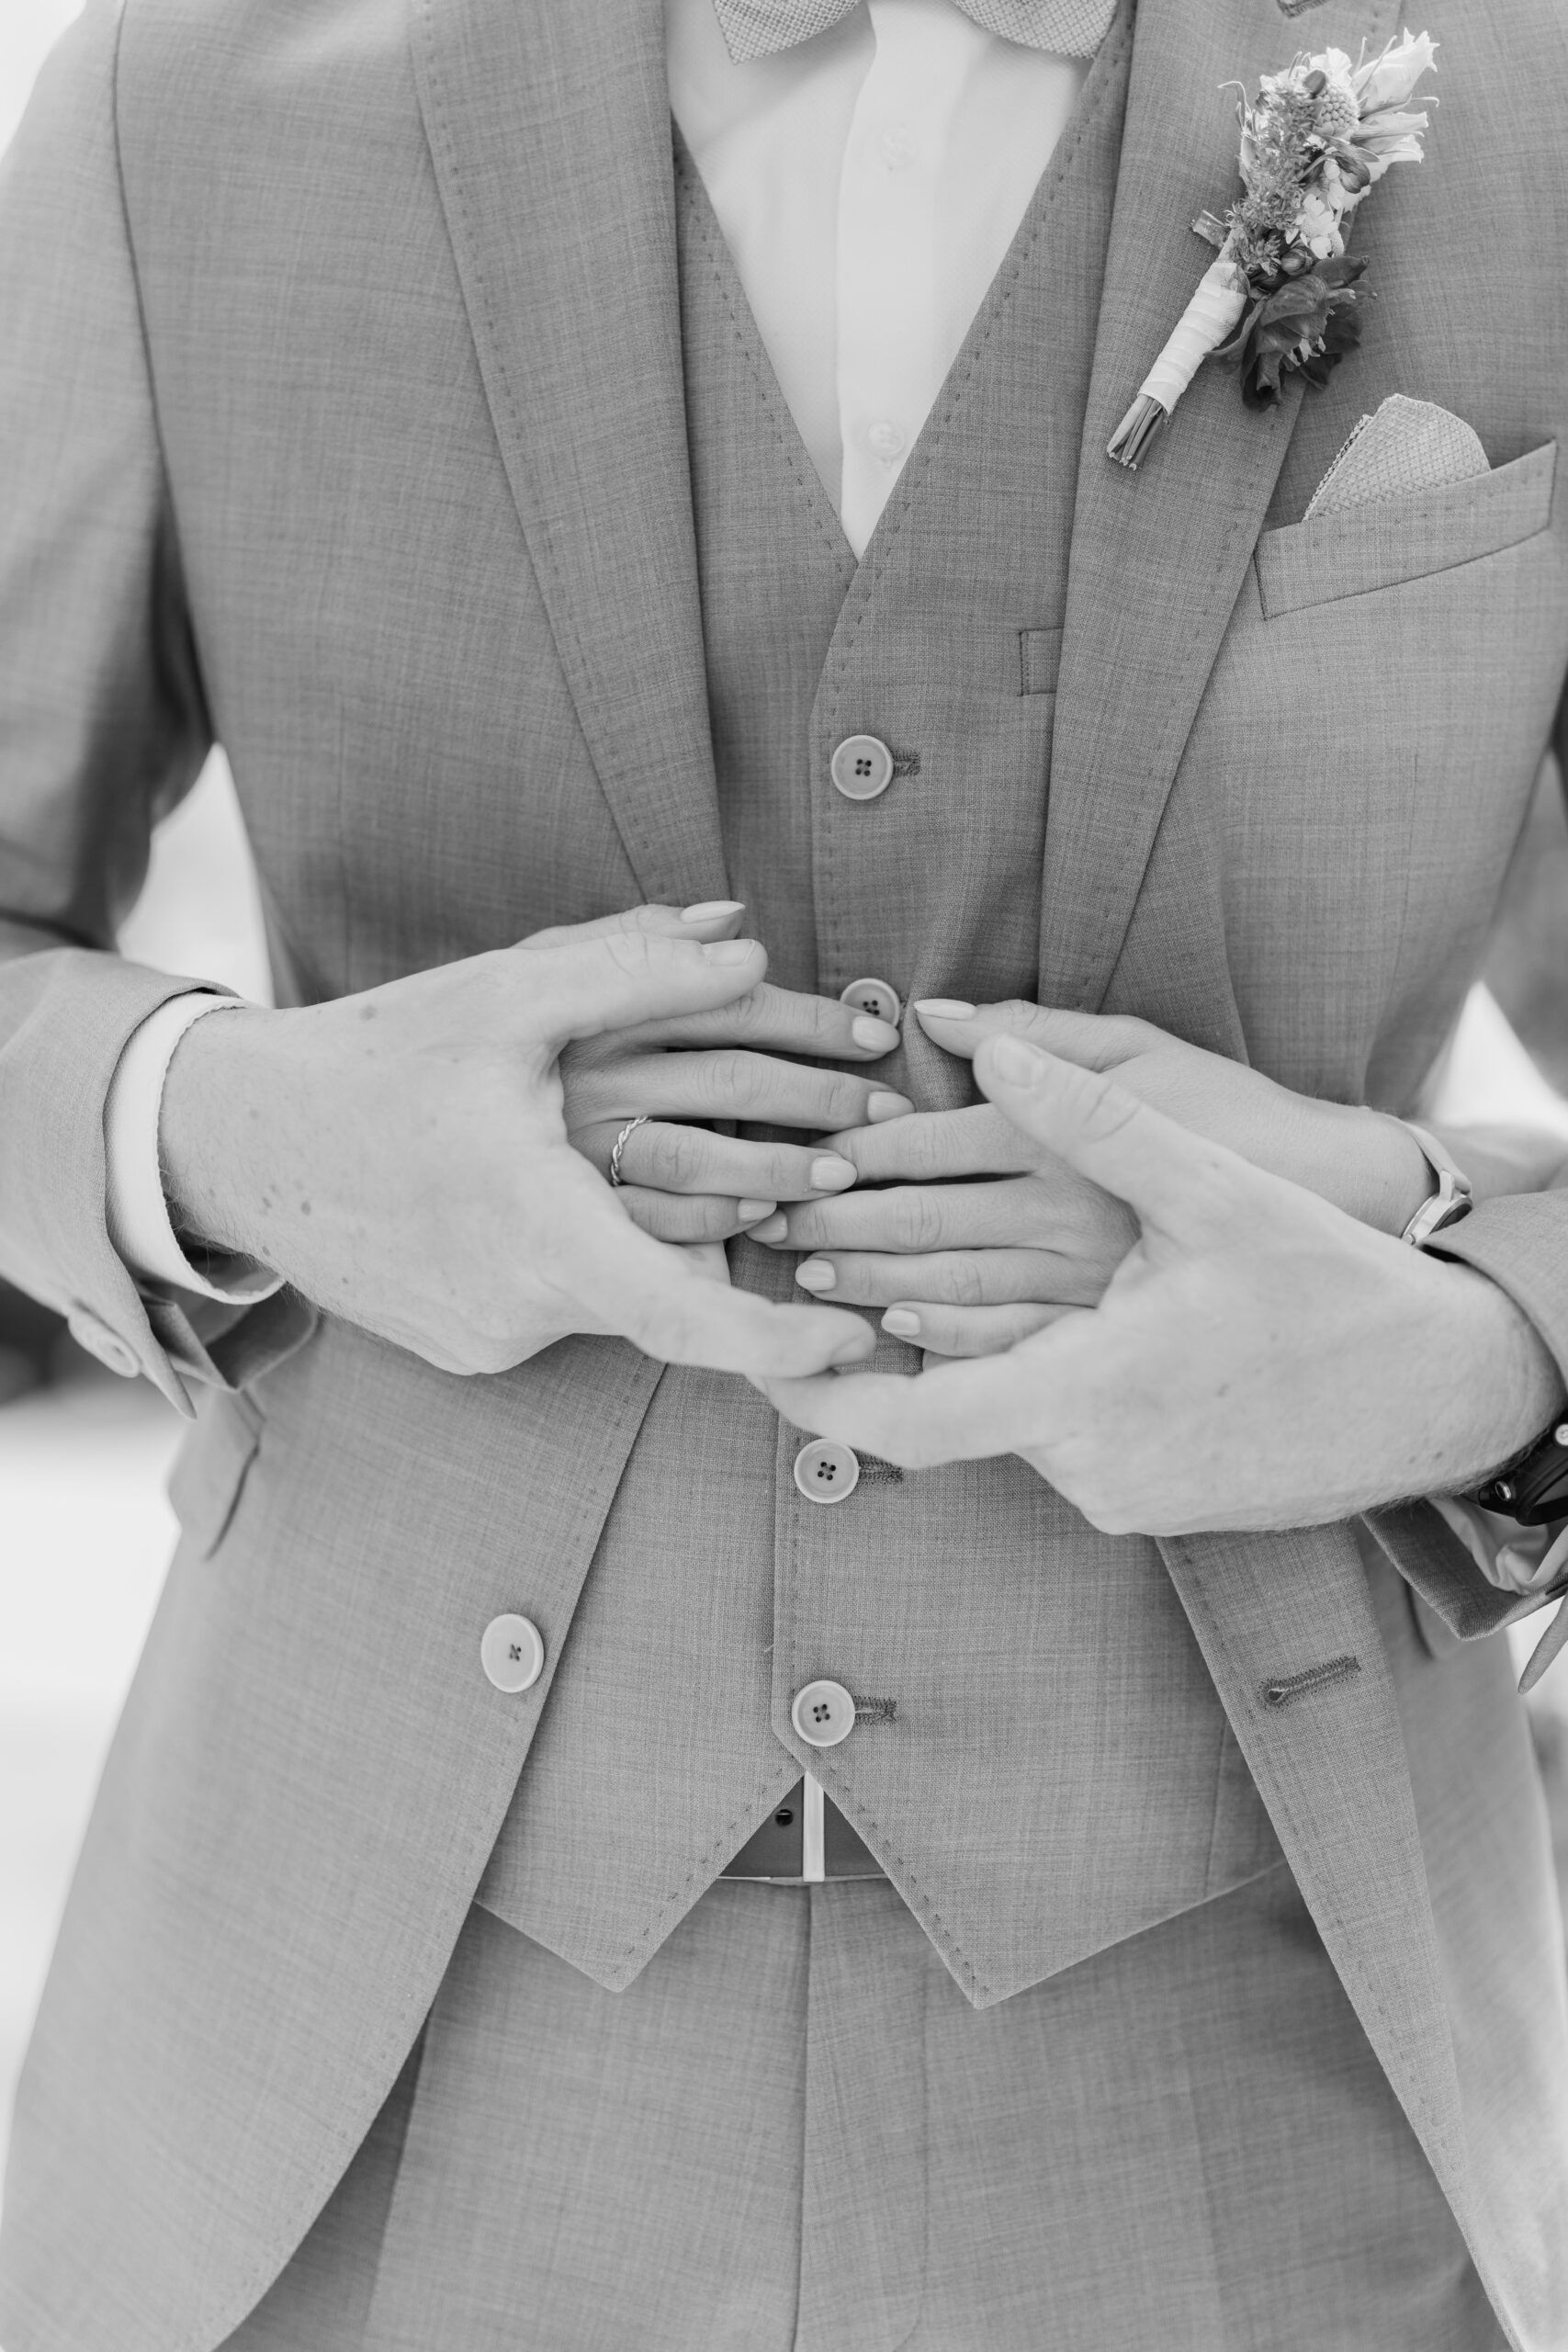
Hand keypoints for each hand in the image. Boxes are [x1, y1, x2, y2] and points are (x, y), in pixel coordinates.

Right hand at [158, 911, 878, 1380]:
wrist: (245, 1141)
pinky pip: (577, 1305)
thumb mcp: (503, 998)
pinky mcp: (475, 1345)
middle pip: (682, 1279)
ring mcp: (495, 1336)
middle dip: (775, 1219)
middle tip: (848, 1167)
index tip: (855, 1340)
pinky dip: (621, 1256)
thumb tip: (748, 943)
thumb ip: (631, 967)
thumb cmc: (376, 1059)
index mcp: (537, 1226)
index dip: (778, 1342)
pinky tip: (634, 1194)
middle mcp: (521, 1303)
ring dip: (699, 1237)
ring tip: (774, 1174)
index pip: (684, 1319)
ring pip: (631, 1293)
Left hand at [758, 1035, 1564, 1532]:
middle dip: (862, 1336)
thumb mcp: (1216, 1189)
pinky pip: (1045, 1439)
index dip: (813, 1394)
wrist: (1441, 1391)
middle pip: (938, 1406)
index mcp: (1088, 1388)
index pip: (910, 1419)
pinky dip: (1006, 1380)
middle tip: (798, 1270)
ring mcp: (1118, 1493)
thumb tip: (974, 1040)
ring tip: (870, 1284)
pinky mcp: (1143, 1500)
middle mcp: (1089, 1462)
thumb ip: (1090, 1115)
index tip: (749, 1350)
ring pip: (992, 1419)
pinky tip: (987, 1326)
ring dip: (939, 1354)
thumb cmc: (1338, 1288)